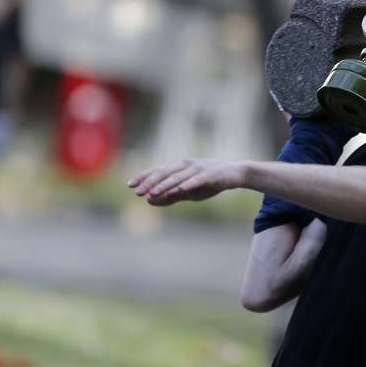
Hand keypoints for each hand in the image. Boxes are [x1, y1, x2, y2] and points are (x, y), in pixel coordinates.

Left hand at [127, 158, 246, 205]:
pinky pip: (197, 179)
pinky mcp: (211, 174)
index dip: (143, 177)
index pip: (157, 170)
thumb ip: (171, 196)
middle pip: (164, 172)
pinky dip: (188, 183)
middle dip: (149, 182)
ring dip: (164, 185)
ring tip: (152, 193)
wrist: (236, 174)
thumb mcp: (189, 192)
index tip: (130, 185)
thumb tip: (150, 201)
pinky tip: (180, 189)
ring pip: (177, 177)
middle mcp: (186, 165)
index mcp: (180, 167)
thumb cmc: (211, 182)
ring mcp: (198, 168)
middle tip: (137, 192)